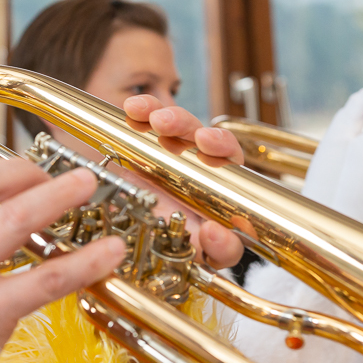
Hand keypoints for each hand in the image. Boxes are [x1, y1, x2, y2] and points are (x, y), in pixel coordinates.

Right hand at [120, 94, 245, 268]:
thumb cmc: (181, 244)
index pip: (230, 154)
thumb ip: (220, 250)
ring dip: (164, 116)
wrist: (142, 239)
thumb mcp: (202, 252)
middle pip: (198, 131)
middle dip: (186, 124)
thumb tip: (215, 232)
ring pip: (176, 124)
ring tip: (150, 117)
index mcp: (222, 182)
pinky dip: (142, 112)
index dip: (221, 144)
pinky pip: (148, 121)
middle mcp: (200, 162)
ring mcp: (173, 151)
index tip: (205, 142)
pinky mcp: (147, 145)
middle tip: (167, 124)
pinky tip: (132, 109)